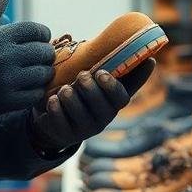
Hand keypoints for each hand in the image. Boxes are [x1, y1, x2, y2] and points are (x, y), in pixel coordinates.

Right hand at [0, 0, 54, 120]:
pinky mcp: (5, 102)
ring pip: (42, 75)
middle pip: (43, 52)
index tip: (41, 38)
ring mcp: (6, 81)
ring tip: (37, 72)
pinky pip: (34, 95)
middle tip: (41, 56)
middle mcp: (5, 58)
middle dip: (45, 53)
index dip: (43, 33)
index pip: (36, 30)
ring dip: (43, 72)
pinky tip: (29, 87)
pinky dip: (36, 91)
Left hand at [31, 59, 155, 152]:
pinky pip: (59, 117)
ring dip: (68, 94)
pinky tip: (52, 99)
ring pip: (77, 109)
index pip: (121, 97)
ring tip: (64, 89)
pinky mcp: (65, 135)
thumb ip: (114, 69)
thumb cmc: (83, 94)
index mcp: (113, 104)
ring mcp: (84, 130)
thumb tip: (138, 56)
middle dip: (88, 87)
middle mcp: (103, 119)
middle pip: (99, 103)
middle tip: (81, 76)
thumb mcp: (98, 83)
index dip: (113, 86)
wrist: (59, 123)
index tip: (102, 73)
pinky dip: (54, 105)